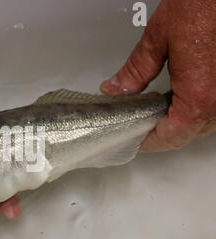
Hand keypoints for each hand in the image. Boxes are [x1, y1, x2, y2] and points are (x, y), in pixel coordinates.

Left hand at [100, 0, 215, 151]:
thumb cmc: (203, 3)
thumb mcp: (159, 38)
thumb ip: (135, 71)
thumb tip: (116, 89)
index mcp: (200, 97)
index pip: (169, 137)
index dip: (147, 141)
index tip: (132, 139)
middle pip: (187, 134)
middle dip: (161, 132)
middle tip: (137, 122)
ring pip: (204, 124)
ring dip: (180, 121)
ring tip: (154, 108)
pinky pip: (214, 109)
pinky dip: (196, 108)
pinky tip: (180, 95)